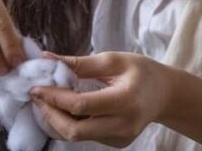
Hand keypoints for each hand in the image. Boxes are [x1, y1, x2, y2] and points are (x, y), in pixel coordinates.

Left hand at [30, 51, 177, 146]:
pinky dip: (70, 123)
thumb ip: (79, 63)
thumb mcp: (113, 60)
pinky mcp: (117, 143)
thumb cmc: (141, 71)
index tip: (36, 87)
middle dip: (50, 115)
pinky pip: (86, 136)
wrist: (165, 94)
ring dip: (57, 120)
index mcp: (126, 99)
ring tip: (47, 101)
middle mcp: (124, 124)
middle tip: (37, 97)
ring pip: (77, 136)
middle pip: (75, 131)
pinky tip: (65, 109)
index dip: (54, 98)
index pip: (81, 105)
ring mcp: (121, 138)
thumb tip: (47, 59)